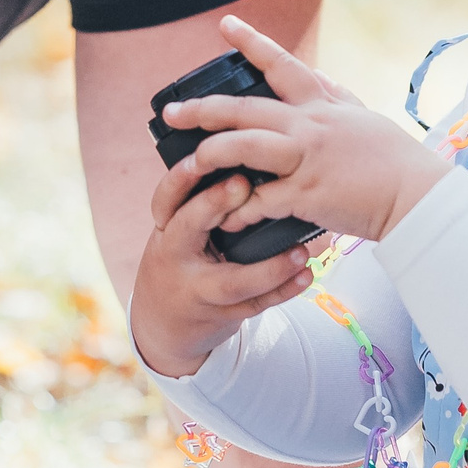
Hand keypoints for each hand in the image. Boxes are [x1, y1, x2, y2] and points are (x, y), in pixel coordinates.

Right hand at [131, 164, 315, 377]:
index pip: (169, 196)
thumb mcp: (176, 227)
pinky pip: (256, 304)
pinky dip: (284, 290)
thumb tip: (241, 148)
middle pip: (190, 228)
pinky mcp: (222, 314)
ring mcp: (199, 289)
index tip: (210, 153)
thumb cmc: (179, 257)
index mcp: (166, 226)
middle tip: (244, 186)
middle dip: (215, 204)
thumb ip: (199, 198)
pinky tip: (305, 276)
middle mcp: (175, 256)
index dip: (185, 176)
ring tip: (300, 251)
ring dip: (270, 267)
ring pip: (233, 280)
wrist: (163, 319)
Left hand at [159, 15, 450, 244]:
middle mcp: (309, 125)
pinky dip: (240, 208)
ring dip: (213, 154)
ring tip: (191, 163)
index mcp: (322, 105)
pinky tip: (226, 216)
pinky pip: (261, 199)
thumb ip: (334, 96)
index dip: (251, 42)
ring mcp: (306, 158)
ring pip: (245, 146)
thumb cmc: (394, 160)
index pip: (282, 65)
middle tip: (172, 112)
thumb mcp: (362, 116)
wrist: (417, 196)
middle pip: (245, 108)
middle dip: (203, 109)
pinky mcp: (307, 193)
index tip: (225, 24)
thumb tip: (318, 75)